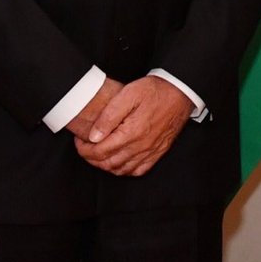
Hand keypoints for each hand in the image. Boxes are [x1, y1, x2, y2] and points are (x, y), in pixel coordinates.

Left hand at [73, 76, 192, 176]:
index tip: (80, 141)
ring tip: (99, 154)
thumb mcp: (128, 95)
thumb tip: (94, 136)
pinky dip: (125, 170)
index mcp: (131, 133)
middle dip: (91, 158)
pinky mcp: (158, 152)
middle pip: (108, 163)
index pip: (99, 152)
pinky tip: (119, 162)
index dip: (84, 149)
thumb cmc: (155, 91)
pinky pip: (138, 170)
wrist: (181, 92)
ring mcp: (151, 151)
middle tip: (85, 148)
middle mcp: (141, 146)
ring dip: (106, 165)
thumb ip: (109, 116)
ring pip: (121, 169)